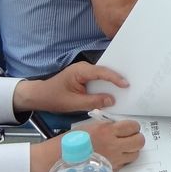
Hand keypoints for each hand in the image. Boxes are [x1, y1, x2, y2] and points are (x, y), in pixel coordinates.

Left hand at [12, 63, 127, 114]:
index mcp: (80, 71)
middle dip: (117, 78)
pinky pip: (98, 80)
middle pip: (105, 71)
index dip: (115, 78)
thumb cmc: (53, 98)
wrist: (39, 95)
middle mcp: (84, 68)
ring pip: (103, 75)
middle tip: (131, 85)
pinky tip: (113, 92)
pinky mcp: (85, 77)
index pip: (101, 72)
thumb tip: (111, 100)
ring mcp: (84, 72)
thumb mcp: (73, 103)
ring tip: (125, 89)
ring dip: (112, 82)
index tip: (126, 85)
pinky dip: (106, 85)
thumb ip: (93, 102)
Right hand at [29, 117, 144, 171]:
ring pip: (135, 154)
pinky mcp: (110, 171)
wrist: (55, 160)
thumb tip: (118, 127)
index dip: (133, 127)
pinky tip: (113, 158)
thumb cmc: (69, 143)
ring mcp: (113, 159)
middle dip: (136, 138)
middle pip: (139, 141)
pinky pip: (124, 164)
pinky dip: (122, 161)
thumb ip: (105, 127)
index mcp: (107, 130)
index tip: (128, 128)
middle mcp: (113, 145)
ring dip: (131, 151)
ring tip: (122, 149)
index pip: (133, 126)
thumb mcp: (88, 127)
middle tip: (129, 138)